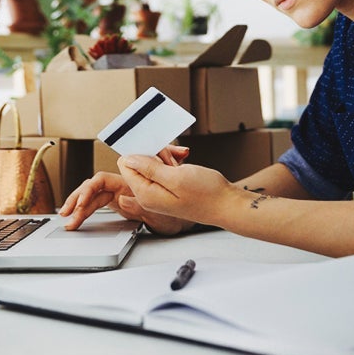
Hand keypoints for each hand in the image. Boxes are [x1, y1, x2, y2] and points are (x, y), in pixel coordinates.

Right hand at [57, 144, 192, 233]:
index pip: (101, 180)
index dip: (87, 191)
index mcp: (134, 178)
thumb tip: (122, 197)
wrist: (209, 203)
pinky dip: (90, 210)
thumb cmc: (196, 190)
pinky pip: (103, 204)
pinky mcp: (129, 202)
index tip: (79, 205)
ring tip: (70, 220)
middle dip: (77, 200)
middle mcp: (128, 183)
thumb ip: (150, 179)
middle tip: (67, 216)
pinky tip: (81, 219)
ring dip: (80, 206)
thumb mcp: (175, 181)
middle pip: (94, 188)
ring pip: (96, 196)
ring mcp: (126, 192)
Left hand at [117, 155, 233, 226]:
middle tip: (172, 157)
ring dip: (165, 157)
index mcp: (146, 194)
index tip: (156, 149)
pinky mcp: (168, 189)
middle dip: (154, 154)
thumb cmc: (207, 195)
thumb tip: (128, 159)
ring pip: (151, 164)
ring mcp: (159, 193)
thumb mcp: (176, 177)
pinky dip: (172, 162)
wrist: (226, 205)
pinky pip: (162, 170)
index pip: (126, 166)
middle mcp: (149, 195)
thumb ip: (149, 169)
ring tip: (180, 161)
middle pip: (138, 164)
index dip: (140, 152)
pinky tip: (182, 163)